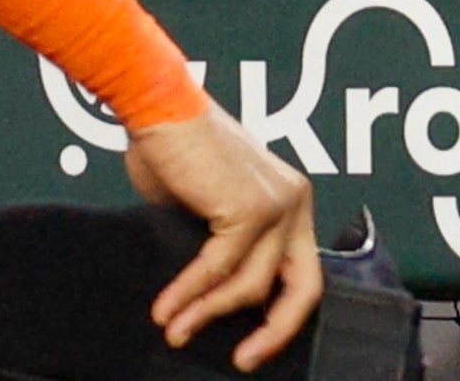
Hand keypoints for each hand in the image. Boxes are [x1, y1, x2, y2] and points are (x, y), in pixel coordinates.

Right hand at [123, 106, 320, 370]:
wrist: (157, 105)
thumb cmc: (173, 146)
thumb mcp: (207, 204)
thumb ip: (220, 242)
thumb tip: (208, 292)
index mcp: (291, 199)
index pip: (300, 271)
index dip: (280, 314)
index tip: (251, 342)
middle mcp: (295, 201)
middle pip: (302, 288)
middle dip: (272, 332)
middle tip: (243, 360)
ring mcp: (278, 204)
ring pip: (250, 284)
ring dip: (206, 313)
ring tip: (175, 329)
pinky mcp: (249, 208)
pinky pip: (219, 267)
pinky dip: (190, 292)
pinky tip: (168, 309)